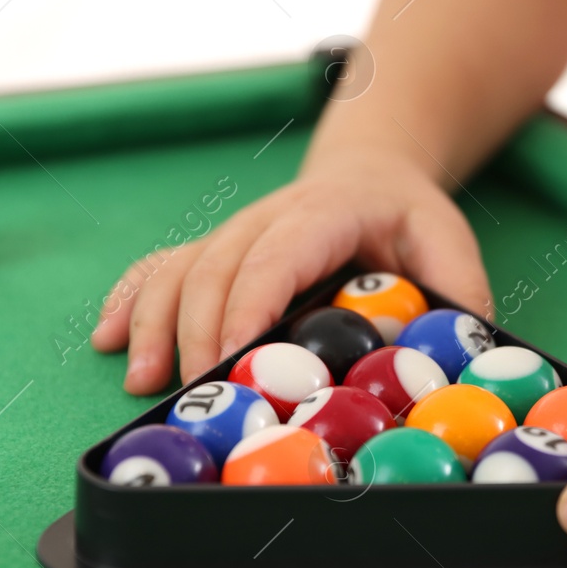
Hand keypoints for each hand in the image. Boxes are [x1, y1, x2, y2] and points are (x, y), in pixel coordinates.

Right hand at [90, 149, 491, 393]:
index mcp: (326, 213)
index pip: (279, 253)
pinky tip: (106, 338)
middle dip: (200, 333)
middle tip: (196, 396)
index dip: (252, 301)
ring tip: (142, 383)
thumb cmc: (408, 216)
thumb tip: (459, 355)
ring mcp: (234, 233)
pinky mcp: (215, 250)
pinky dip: (131, 301)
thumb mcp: (448, 243)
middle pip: (218, 267)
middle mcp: (267, 218)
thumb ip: (458, 296)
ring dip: (155, 324)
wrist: (373, 171)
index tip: (235, 354)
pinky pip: (162, 268)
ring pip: (181, 268)